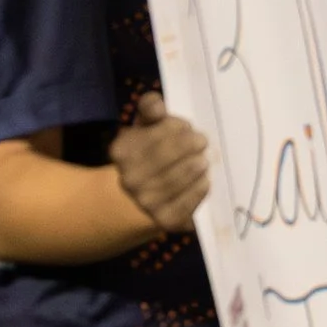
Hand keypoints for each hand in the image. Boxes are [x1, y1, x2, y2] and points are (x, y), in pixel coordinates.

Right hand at [111, 89, 210, 232]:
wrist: (138, 200)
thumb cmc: (148, 153)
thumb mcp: (145, 127)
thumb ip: (150, 109)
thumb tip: (157, 107)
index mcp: (122, 151)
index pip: (157, 133)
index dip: (177, 127)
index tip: (187, 127)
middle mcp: (130, 179)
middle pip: (169, 156)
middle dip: (190, 145)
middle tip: (202, 142)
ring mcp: (147, 202)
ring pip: (180, 178)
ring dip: (197, 166)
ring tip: (203, 161)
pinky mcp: (166, 220)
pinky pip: (189, 201)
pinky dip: (200, 188)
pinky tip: (204, 180)